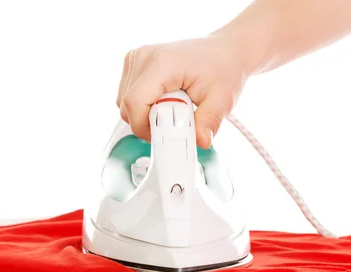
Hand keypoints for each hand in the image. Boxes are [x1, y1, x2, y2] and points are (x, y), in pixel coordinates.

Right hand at [116, 36, 249, 148]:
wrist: (224, 51)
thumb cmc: (223, 69)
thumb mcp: (222, 99)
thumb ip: (209, 121)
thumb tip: (201, 141)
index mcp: (163, 62)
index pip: (135, 102)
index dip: (144, 127)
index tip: (165, 136)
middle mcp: (144, 56)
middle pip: (127, 106)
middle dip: (149, 124)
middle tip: (177, 123)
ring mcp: (137, 58)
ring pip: (125, 104)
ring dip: (147, 116)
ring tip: (175, 109)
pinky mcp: (135, 65)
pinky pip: (129, 97)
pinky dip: (145, 107)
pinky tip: (166, 102)